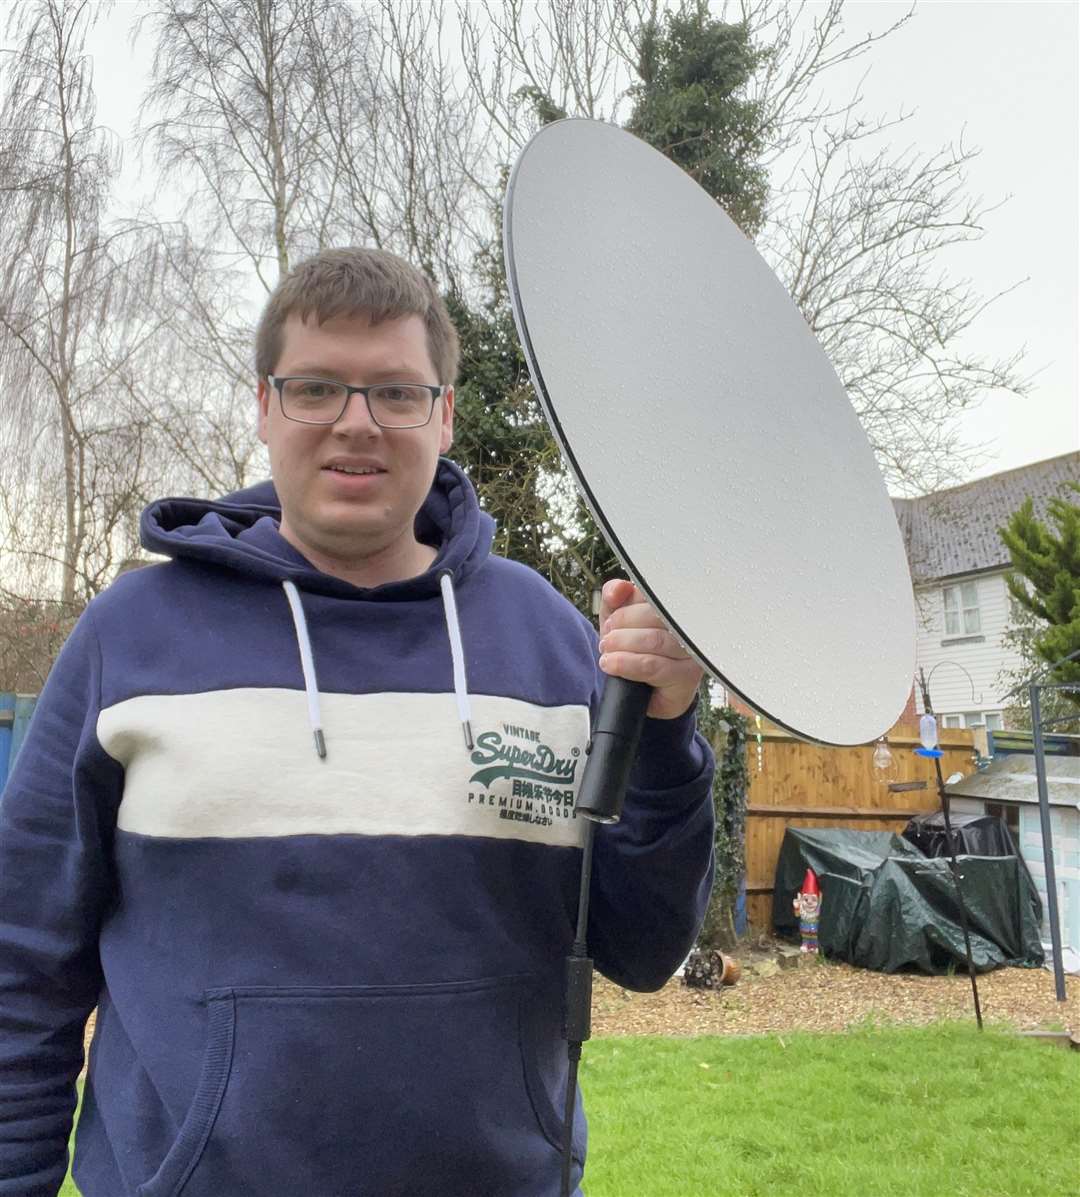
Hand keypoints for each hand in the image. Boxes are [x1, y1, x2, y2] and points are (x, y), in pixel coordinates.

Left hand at [597, 579, 703, 719]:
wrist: (644, 694)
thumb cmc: (634, 651)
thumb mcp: (618, 621)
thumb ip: (614, 598)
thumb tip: (618, 589)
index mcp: (672, 606)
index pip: (651, 595)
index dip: (625, 608)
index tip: (611, 621)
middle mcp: (688, 625)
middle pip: (654, 615)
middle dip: (622, 626)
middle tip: (608, 639)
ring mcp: (691, 650)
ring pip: (653, 640)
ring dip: (622, 646)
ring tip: (607, 652)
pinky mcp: (687, 675)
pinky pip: (653, 666)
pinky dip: (627, 664)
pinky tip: (612, 664)